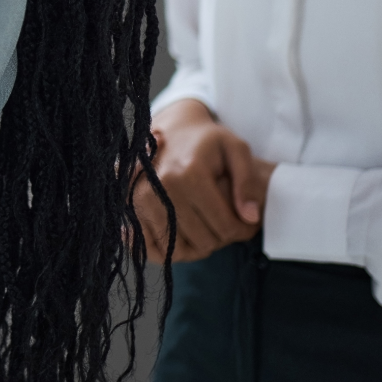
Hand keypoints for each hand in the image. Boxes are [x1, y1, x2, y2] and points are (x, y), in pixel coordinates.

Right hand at [132, 99, 274, 262]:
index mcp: (191, 174)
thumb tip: (250, 218)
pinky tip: (185, 239)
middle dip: (222, 239)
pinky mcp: (131, 207)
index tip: (249, 225)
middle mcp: (163, 189)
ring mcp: (143, 200)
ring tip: (208, 231)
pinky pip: (151, 248)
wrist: (171, 129)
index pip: (225, 226)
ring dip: (198, 247)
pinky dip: (169, 252)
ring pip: (179, 250)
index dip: (243, 231)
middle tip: (228, 226)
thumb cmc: (207, 141)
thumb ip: (248, 183)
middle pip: (203, 241)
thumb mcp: (236, 150)